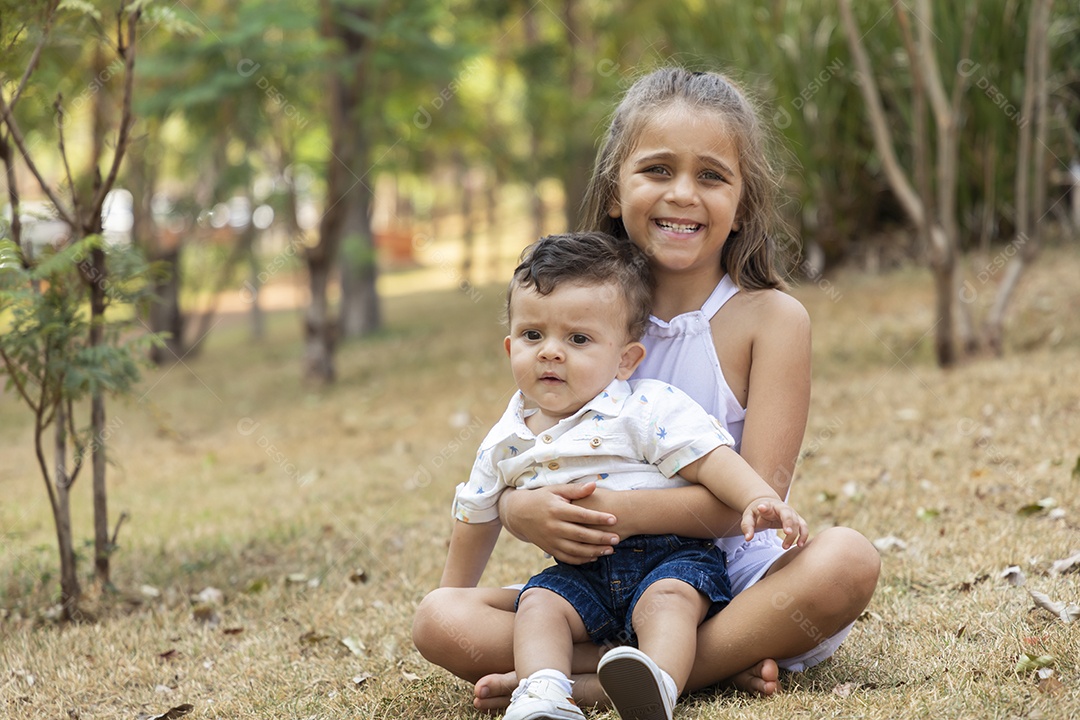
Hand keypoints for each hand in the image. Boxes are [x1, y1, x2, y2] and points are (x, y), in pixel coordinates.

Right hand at [499, 483, 618, 564]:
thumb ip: (575, 490)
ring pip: (575, 550)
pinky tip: (594, 557)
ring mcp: (550, 540)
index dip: (599, 518)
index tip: (614, 519)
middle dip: (601, 538)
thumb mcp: (556, 490)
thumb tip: (594, 485)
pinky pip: (567, 558)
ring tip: (610, 550)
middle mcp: (553, 527)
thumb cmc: (541, 498)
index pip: (581, 515)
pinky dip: (582, 560)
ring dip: (594, 551)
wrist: (518, 514)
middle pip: (581, 535)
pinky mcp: (549, 549)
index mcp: (556, 510)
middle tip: (617, 538)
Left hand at [740, 497, 808, 548]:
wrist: (766, 506)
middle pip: (787, 514)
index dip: (765, 507)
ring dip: (795, 534)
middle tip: (787, 532)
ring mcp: (791, 513)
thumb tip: (748, 538)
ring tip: (786, 546)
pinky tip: (799, 545)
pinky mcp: (797, 520)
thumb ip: (747, 526)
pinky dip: (803, 535)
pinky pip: (803, 527)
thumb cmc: (757, 513)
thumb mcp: (748, 517)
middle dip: (789, 522)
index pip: (766, 506)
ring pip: (797, 522)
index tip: (761, 508)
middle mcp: (782, 508)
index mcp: (768, 506)